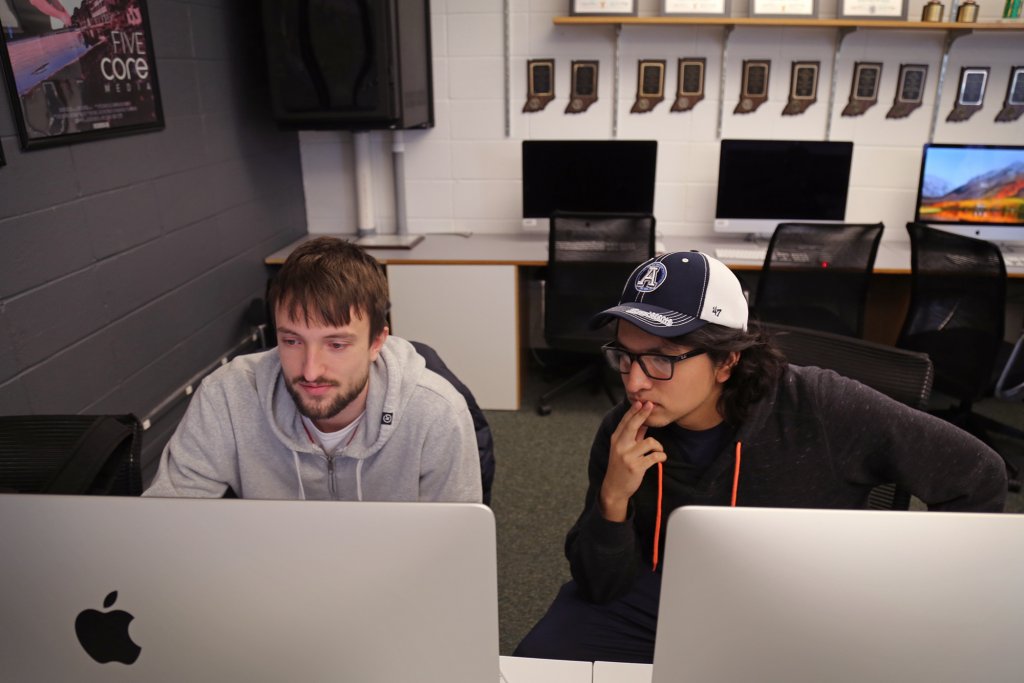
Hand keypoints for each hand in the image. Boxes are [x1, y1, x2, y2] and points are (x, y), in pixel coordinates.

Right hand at [599, 401, 665, 521]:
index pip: (626, 422)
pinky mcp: (636, 467)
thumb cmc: (620, 466)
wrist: (614, 487)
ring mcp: (628, 456)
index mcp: (616, 440)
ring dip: (658, 446)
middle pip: (633, 425)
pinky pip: (655, 456)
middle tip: (650, 405)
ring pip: (649, 442)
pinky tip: (660, 459)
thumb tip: (643, 421)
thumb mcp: (623, 449)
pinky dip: (661, 456)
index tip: (642, 402)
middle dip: (643, 414)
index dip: (634, 411)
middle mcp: (620, 446)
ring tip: (658, 451)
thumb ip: (633, 436)